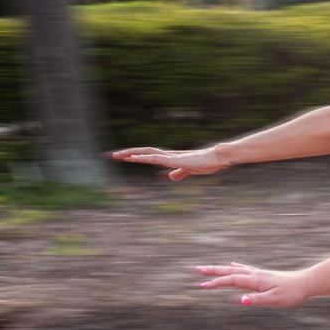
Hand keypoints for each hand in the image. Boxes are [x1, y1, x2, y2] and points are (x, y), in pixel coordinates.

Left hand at [109, 146, 227, 180]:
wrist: (216, 158)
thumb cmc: (206, 163)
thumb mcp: (190, 171)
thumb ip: (180, 173)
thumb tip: (170, 176)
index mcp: (170, 158)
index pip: (149, 155)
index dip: (136, 156)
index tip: (123, 157)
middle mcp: (167, 155)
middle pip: (143, 152)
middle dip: (128, 154)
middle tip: (112, 156)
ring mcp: (169, 157)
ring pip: (145, 153)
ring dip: (131, 154)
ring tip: (117, 155)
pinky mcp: (173, 160)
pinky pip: (154, 158)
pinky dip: (142, 158)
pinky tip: (132, 158)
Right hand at [196, 262, 310, 307]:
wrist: (305, 283)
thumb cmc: (291, 293)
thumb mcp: (274, 300)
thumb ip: (256, 300)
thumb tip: (241, 300)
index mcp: (255, 280)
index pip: (230, 280)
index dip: (215, 283)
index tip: (200, 287)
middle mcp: (254, 274)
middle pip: (228, 271)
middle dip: (210, 271)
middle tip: (193, 270)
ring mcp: (257, 274)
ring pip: (233, 269)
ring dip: (218, 269)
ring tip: (205, 268)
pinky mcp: (262, 275)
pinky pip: (243, 269)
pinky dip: (233, 267)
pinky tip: (231, 265)